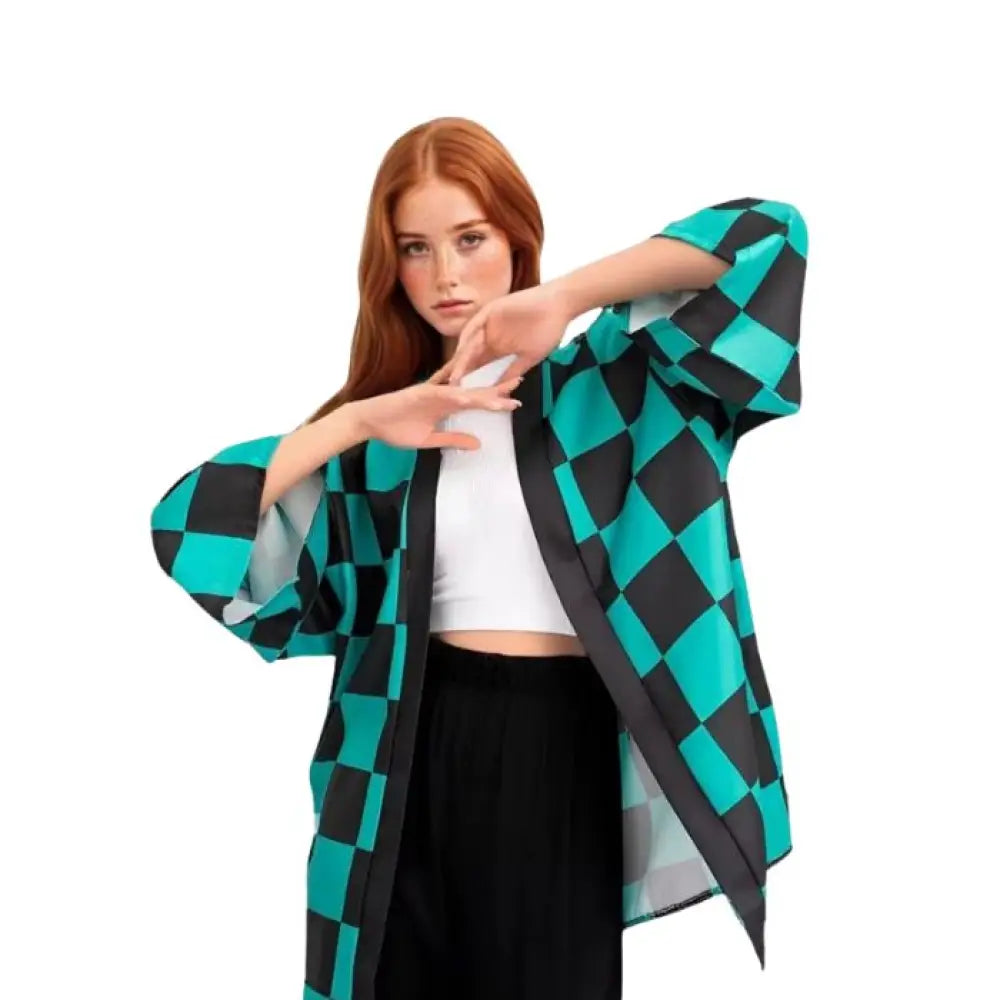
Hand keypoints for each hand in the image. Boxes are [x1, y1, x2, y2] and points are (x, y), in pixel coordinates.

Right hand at [349, 368, 522, 450]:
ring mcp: (431, 392)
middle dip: (497, 389)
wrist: (369, 422)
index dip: (494, 401)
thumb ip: (453, 439)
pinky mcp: (418, 392)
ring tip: (503, 395)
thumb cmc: (395, 429)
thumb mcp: (430, 440)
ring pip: (463, 391)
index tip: (514, 402)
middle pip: (475, 391)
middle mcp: (442, 395)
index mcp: (446, 405)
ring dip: (482, 394)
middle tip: (519, 382)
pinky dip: (455, 394)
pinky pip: (440, 392)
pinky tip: (471, 398)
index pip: (476, 402)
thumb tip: (478, 444)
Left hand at [440, 283, 574, 385]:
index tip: (454, 395)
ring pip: (469, 344)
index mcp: (497, 348)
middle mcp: (488, 337)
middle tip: (443, 390)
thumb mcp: (529, 358)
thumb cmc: (548, 330)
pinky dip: (469, 339)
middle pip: (467, 357)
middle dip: (454, 372)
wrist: (559, 305)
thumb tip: (501, 393)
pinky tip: (462, 353)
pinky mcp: (491, 311)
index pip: (475, 366)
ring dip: (461, 360)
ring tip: (453, 378)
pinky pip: (475, 326)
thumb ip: (513, 372)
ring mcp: (488, 324)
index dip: (465, 379)